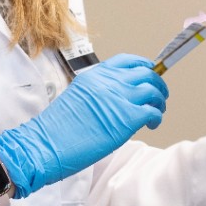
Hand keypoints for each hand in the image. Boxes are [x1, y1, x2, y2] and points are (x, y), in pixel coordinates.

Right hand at [0, 53, 167, 198]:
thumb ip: (100, 91)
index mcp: (96, 74)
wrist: (46, 145)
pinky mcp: (127, 118)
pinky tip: (151, 125)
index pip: (128, 60)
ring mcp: (120, 98)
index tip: (150, 73)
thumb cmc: (57, 128)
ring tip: (156, 112)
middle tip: (159, 96)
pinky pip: (154, 112)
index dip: (144, 66)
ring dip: (160, 101)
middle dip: (158, 84)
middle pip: (147, 73)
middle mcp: (110, 82)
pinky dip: (157, 118)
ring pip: (154, 90)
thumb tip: (119, 97)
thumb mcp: (78, 95)